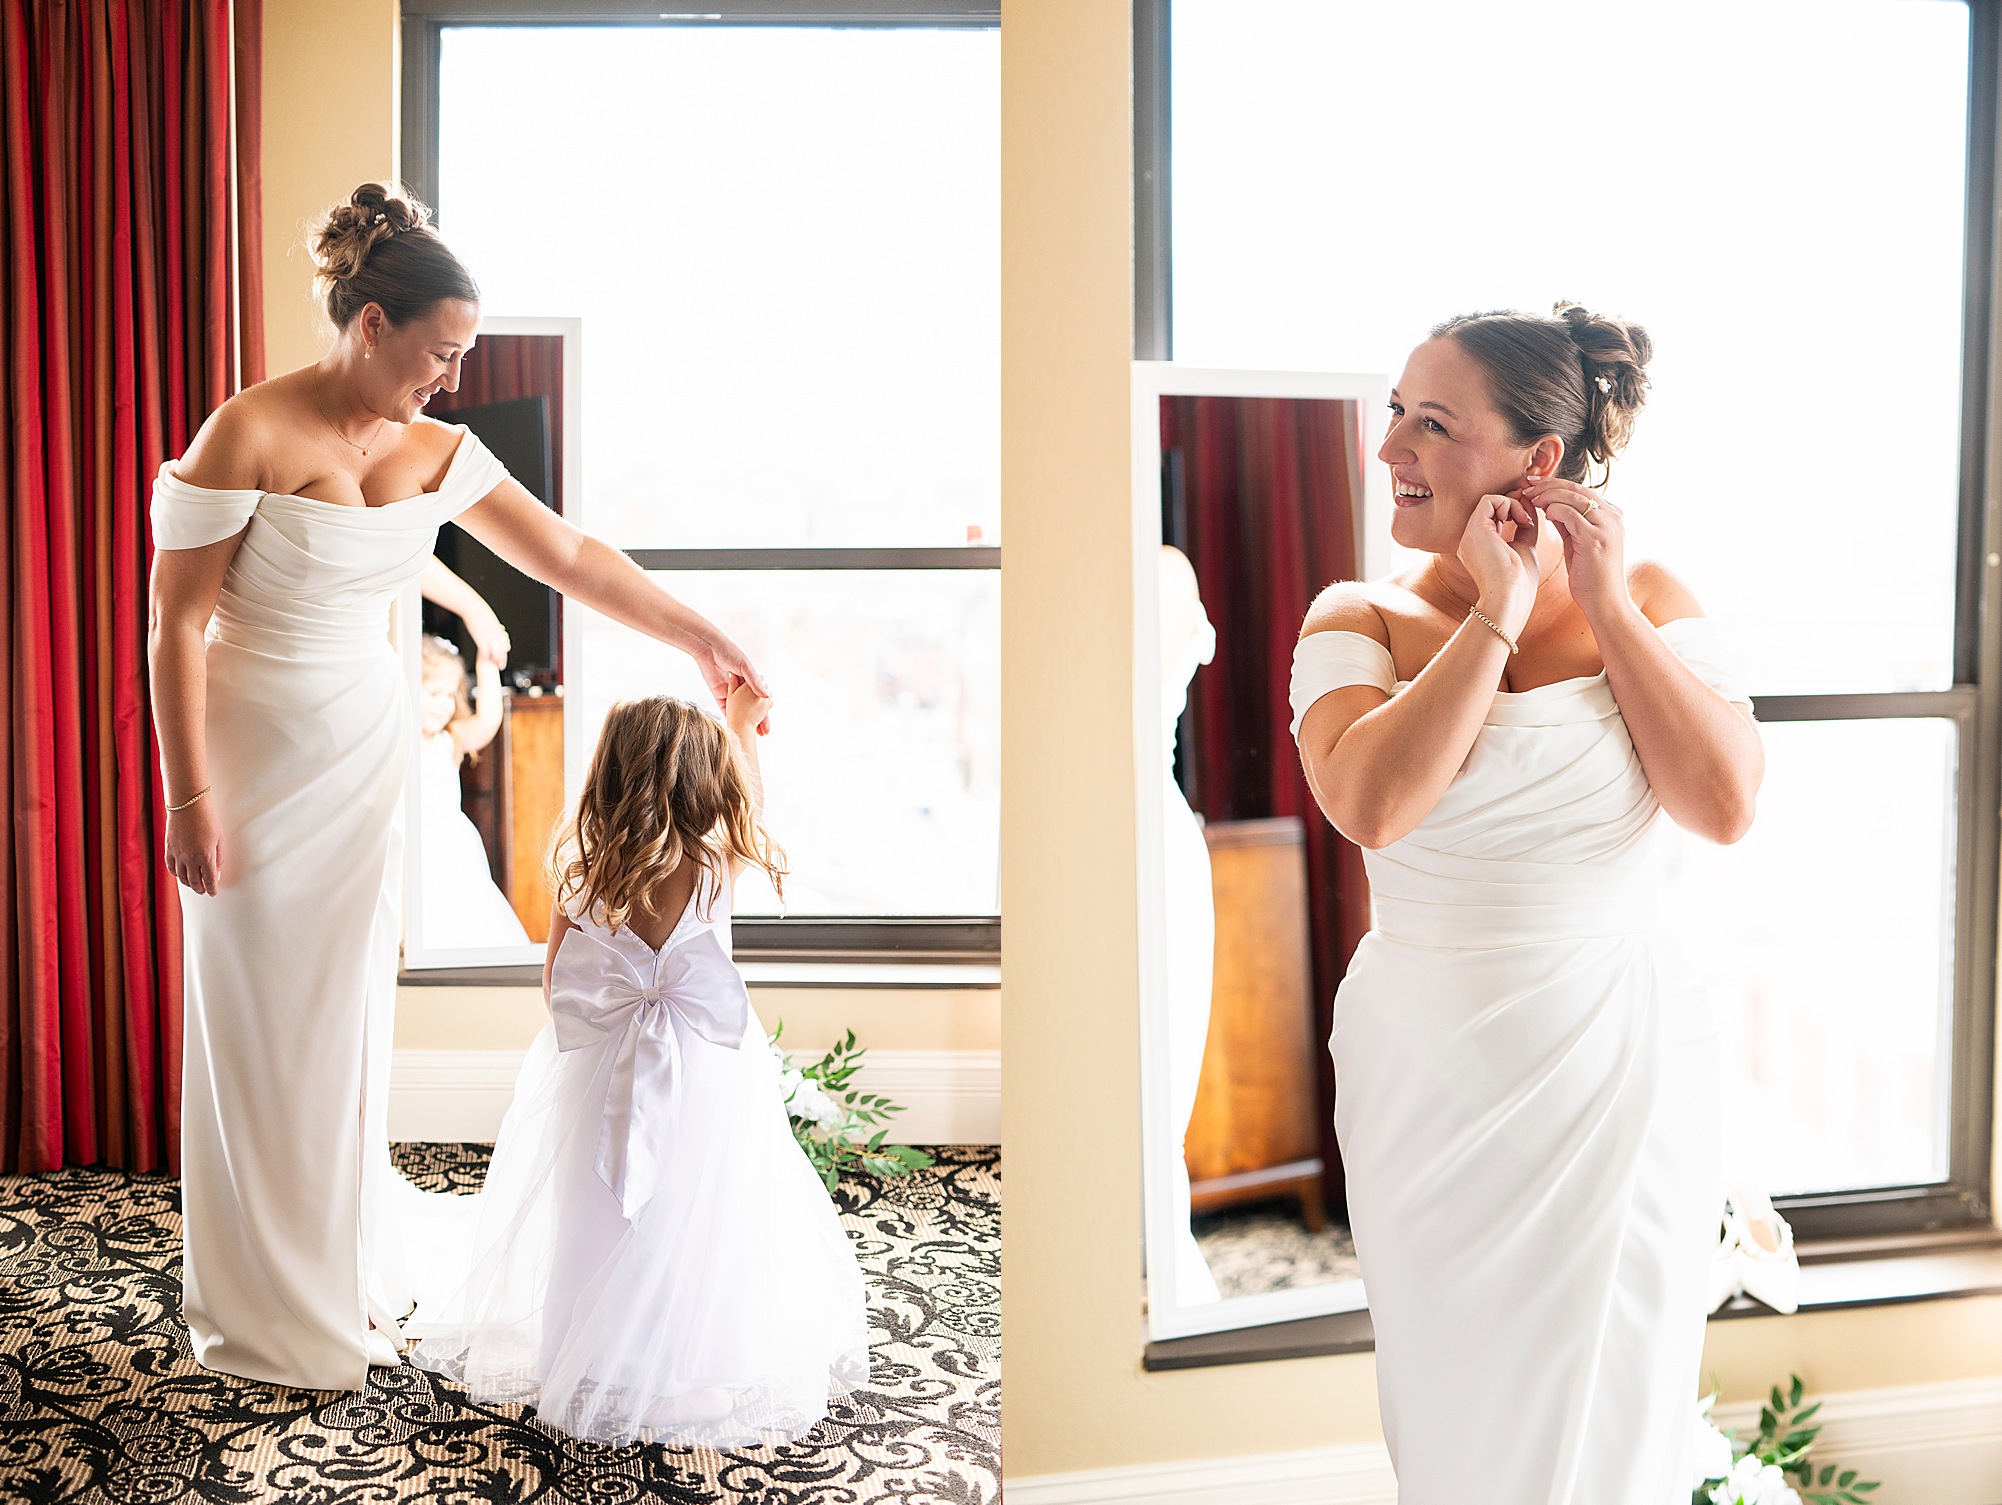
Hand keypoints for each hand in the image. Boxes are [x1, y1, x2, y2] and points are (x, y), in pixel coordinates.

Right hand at [165, 798, 221, 895]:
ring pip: (181, 877)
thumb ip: (219, 857)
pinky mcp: (168, 849)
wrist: (188, 805)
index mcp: (206, 856)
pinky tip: (180, 875)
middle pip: (194, 882)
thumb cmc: (208, 819)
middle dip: (200, 889)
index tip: (213, 893)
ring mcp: (178, 854)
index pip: (209, 880)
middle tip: (204, 891)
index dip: (212, 889)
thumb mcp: (219, 838)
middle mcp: (190, 858)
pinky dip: (176, 874)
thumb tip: (216, 872)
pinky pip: (171, 867)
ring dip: (188, 884)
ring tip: (193, 885)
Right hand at [464, 602, 509, 666]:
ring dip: (495, 660)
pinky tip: (484, 659)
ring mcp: (488, 637)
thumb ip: (494, 628)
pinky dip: (486, 656)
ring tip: (494, 665)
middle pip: (502, 651)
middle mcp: (496, 635)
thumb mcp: (491, 620)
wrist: (472, 606)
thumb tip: (496, 631)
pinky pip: (485, 651)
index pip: (505, 646)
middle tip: (501, 666)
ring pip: (495, 653)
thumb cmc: (480, 612)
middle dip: (502, 660)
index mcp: (499, 630)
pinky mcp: (480, 638)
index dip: (505, 654)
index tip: (503, 660)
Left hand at [692, 634, 771, 732]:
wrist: (708, 647)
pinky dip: (731, 718)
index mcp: (750, 679)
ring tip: (750, 734)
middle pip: (751, 708)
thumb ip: (754, 682)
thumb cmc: (729, 651)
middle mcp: (742, 687)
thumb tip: (766, 696)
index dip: (765, 714)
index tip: (768, 726)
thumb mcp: (745, 666)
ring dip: (745, 722)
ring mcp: (730, 692)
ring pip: (740, 711)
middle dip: (757, 721)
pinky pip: (725, 708)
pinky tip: (736, 727)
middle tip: (762, 734)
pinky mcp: (718, 693)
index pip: (761, 700)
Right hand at [1456, 491, 1539, 635]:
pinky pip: (1490, 500)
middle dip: (1514, 504)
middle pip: (1491, 507)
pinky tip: (1521, 520)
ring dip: (1514, 504)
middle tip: (1530, 516)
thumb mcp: (1523, 549)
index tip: (1530, 521)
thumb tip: (1529, 510)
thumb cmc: (1518, 584)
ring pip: (1490, 500)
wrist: (1510, 598)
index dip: (1513, 510)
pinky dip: (1510, 504)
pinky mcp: (1475, 529)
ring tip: (1526, 522)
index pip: (1493, 516)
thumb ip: (1523, 530)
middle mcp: (1470, 539)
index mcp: (1479, 546)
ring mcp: (1469, 534)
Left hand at [1522, 478, 1628, 622]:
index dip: (1556, 484)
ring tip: (1530, 498)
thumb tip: (1550, 505)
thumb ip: (1569, 522)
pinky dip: (1554, 509)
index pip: (1581, 490)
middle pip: (1577, 488)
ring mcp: (1607, 525)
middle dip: (1549, 484)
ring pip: (1573, 497)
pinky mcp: (1596, 537)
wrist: (1605, 602)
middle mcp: (1613, 516)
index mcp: (1612, 515)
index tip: (1534, 484)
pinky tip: (1542, 514)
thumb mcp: (1578, 543)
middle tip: (1527, 485)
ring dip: (1547, 495)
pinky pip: (1570, 513)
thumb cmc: (1590, 576)